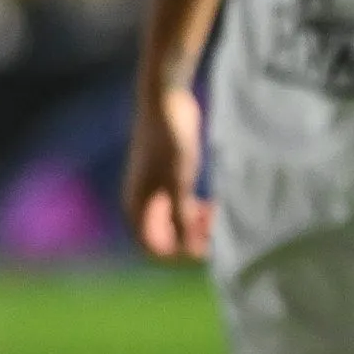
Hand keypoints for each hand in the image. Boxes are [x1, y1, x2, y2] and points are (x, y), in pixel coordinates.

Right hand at [123, 83, 210, 262]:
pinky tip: (214, 205)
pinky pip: (181, 206)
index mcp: (137, 205)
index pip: (152, 246)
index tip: (206, 246)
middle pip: (164, 236)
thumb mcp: (180, 181)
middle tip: (217, 231)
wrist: (166, 101)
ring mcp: (155, 189)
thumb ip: (182, 215)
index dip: (178, 253)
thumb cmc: (170, 140)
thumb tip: (189, 248)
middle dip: (190, 239)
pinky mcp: (168, 177)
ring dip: (195, 226)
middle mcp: (142, 201)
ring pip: (174, 222)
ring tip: (217, 217)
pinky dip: (196, 212)